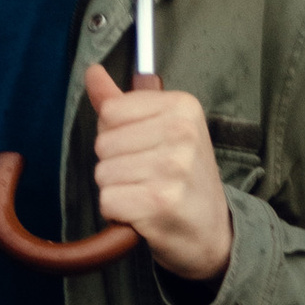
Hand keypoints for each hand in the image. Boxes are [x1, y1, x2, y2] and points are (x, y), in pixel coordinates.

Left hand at [84, 63, 234, 282]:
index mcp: (183, 106)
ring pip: (102, 173)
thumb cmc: (183, 178)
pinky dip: (118, 213)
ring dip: (117, 190)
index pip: (111, 111)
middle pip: (103, 143)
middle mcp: (182, 132)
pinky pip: (107, 201)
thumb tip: (92, 72)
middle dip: (115, 165)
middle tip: (148, 177)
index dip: (116, 134)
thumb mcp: (161, 130)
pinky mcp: (160, 202)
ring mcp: (173, 167)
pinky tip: (143, 213)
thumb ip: (121, 102)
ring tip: (147, 194)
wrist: (212, 232)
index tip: (144, 148)